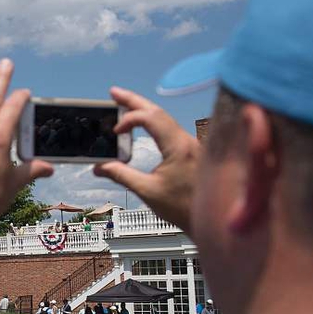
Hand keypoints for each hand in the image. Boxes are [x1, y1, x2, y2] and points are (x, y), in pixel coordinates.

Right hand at [93, 87, 200, 234]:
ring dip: (144, 110)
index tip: (115, 132)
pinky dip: (153, 122)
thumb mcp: (147, 191)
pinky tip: (143, 123)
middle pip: (158, 111)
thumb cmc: (184, 208)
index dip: (130, 119)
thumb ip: (121, 175)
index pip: (151, 118)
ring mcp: (191, 144)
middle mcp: (187, 141)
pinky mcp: (191, 151)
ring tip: (124, 104)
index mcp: (178, 147)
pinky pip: (170, 128)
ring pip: (165, 118)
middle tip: (114, 92)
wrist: (213, 221)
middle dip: (134, 101)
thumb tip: (99, 167)